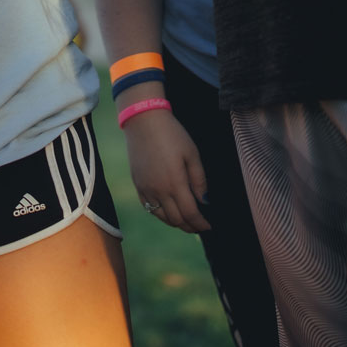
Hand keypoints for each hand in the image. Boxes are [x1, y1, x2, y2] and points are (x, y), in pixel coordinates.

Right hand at [124, 109, 210, 232]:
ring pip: (161, 216)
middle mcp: (158, 190)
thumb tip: (204, 201)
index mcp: (174, 182)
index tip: (209, 226)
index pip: (190, 213)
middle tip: (199, 225)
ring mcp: (145, 188)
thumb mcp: (192, 153)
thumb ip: (199, 180)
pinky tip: (169, 211)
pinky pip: (148, 207)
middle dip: (190, 226)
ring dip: (175, 222)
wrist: (143, 120)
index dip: (200, 223)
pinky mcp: (137, 184)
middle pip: (176, 219)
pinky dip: (160, 214)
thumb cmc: (172, 134)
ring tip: (186, 221)